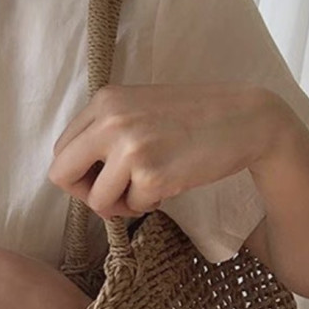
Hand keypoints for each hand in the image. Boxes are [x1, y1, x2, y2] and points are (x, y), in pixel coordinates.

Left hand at [49, 82, 275, 218]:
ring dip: (122, 204)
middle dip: (85, 194)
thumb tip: (76, 174)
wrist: (247, 120)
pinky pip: (133, 207)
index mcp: (104, 101)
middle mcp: (110, 121)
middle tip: (113, 195)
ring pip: (97, 201)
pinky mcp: (152, 175)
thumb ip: (104, 131)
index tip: (102, 178)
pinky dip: (150, 204)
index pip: (61, 151)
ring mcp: (130, 148)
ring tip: (150, 187)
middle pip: (61, 175)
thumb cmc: (193, 118)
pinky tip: (172, 183)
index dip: (78, 174)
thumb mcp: (139, 108)